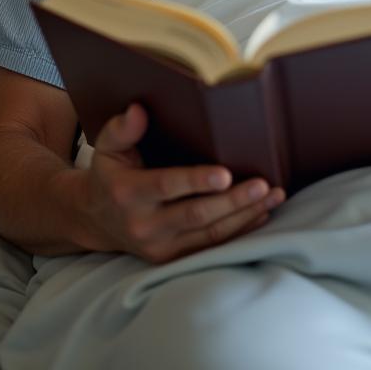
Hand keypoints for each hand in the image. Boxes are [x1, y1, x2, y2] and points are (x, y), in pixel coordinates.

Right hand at [82, 103, 284, 263]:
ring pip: (210, 235)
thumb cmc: (110, 174)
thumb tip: (138, 110)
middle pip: (196, 215)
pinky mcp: (173, 259)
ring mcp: (160, 247)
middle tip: (263, 185)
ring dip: (245, 216)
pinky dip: (240, 232)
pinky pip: (212, 247)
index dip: (196, 181)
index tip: (225, 174)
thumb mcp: (107, 148)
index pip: (166, 186)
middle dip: (233, 201)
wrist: (97, 220)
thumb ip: (122, 129)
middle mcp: (144, 225)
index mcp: (128, 193)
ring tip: (273, 196)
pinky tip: (262, 214)